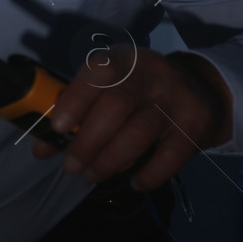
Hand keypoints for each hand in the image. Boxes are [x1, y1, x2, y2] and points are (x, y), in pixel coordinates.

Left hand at [32, 46, 231, 191]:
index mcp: (123, 58)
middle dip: (88, 141)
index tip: (58, 129)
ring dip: (110, 161)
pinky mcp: (197, 122)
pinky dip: (149, 174)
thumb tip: (42, 148)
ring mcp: (177, 96)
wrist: (200, 89)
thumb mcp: (109, 88)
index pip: (98, 71)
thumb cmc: (138, 90)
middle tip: (72, 166)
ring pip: (139, 132)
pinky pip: (171, 155)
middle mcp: (151, 72)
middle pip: (116, 106)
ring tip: (93, 175)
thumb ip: (77, 112)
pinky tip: (135, 183)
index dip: (75, 99)